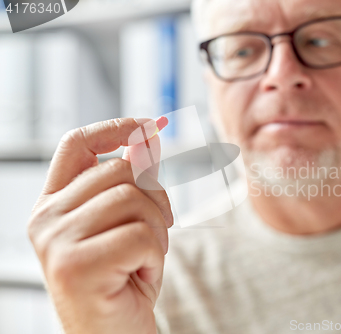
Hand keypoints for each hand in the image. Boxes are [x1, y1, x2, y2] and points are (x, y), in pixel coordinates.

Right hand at [28, 118, 172, 333]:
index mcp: (54, 203)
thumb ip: (134, 178)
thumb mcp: (131, 221)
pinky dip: (155, 256)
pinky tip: (139, 276)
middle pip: (119, 170)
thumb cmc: (123, 279)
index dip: (116, 128)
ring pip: (133, 200)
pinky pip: (140, 235)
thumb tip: (149, 133)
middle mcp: (45, 218)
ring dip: (157, 231)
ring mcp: (56, 242)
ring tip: (144, 258)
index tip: (149, 126)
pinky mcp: (76, 266)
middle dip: (156, 199)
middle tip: (155, 233)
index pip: (77, 144)